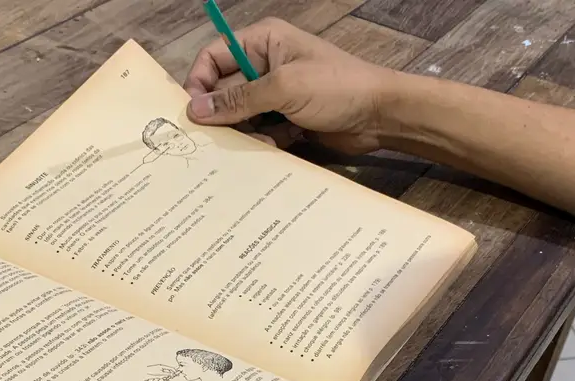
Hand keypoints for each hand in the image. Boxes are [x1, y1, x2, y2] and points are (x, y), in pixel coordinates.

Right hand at [184, 18, 401, 154]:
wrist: (380, 115)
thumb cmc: (336, 88)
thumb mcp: (284, 89)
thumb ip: (238, 100)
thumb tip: (195, 110)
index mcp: (263, 42)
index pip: (214, 57)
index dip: (199, 82)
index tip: (194, 112)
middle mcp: (266, 64)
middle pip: (225, 90)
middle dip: (225, 114)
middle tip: (220, 138)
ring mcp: (278, 93)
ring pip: (242, 115)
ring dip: (246, 131)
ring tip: (261, 139)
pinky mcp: (288, 118)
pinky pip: (262, 130)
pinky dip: (265, 140)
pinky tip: (280, 144)